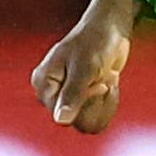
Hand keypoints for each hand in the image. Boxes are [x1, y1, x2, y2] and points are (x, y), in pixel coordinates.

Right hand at [31, 0, 150, 134]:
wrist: (110, 31)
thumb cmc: (95, 42)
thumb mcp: (86, 67)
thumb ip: (73, 94)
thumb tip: (61, 120)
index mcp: (44, 85)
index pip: (64, 114)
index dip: (87, 101)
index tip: (97, 80)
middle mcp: (53, 96)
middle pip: (78, 122)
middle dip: (98, 102)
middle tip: (103, 78)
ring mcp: (68, 99)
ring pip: (90, 123)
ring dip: (106, 103)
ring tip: (106, 79)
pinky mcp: (84, 101)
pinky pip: (99, 117)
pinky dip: (110, 103)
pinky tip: (109, 84)